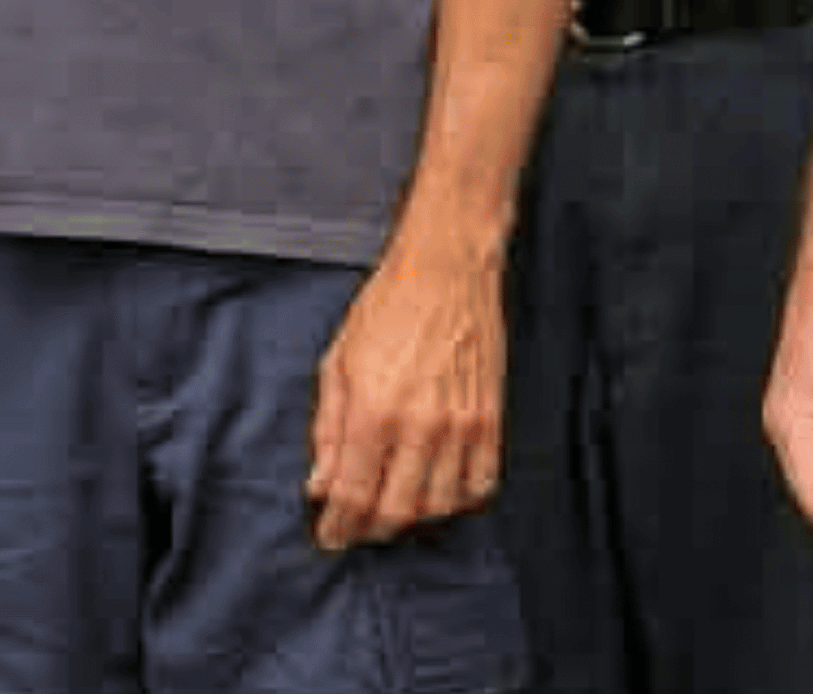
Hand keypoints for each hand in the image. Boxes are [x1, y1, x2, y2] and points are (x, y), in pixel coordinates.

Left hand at [306, 245, 505, 550]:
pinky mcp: (492, 421)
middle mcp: (421, 426)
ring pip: (440, 505)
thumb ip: (328, 431)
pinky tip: (437, 494)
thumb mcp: (337, 365)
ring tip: (391, 510)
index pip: (354, 493)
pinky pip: (480, 484)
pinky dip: (457, 501)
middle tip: (355, 529)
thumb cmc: (386, 310)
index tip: (329, 537)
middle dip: (371, 529)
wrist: (446, 274)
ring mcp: (463, 426)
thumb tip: (320, 484)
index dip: (339, 525)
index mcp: (374, 411)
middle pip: (397, 510)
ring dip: (412, 517)